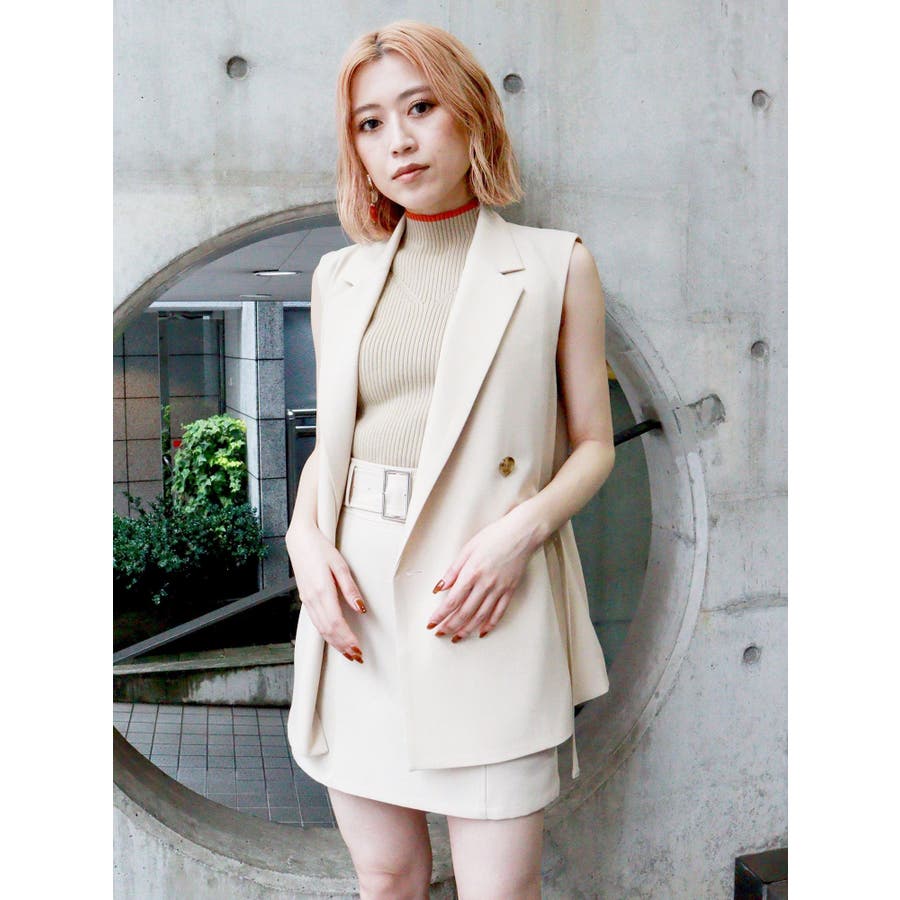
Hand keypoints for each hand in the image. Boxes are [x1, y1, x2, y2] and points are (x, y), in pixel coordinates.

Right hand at [292, 525, 367, 662]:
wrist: (300, 541)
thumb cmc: (321, 550)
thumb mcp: (341, 566)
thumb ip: (351, 589)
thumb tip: (361, 609)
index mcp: (322, 590)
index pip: (336, 623)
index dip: (347, 639)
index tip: (358, 649)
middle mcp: (312, 599)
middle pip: (328, 631)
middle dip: (343, 646)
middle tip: (357, 657)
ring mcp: (307, 600)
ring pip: (321, 629)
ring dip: (335, 643)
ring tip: (348, 653)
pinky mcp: (306, 599)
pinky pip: (316, 622)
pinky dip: (326, 634)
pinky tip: (334, 639)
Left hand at [427, 505, 537, 641]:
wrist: (521, 533)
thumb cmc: (495, 536)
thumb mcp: (468, 548)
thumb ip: (453, 570)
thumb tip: (440, 587)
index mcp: (472, 572)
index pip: (452, 600)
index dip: (440, 614)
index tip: (432, 623)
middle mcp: (485, 584)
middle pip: (465, 612)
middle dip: (450, 625)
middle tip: (440, 633)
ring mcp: (499, 589)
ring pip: (480, 616)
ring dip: (467, 629)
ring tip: (457, 637)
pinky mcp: (510, 590)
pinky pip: (499, 612)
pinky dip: (490, 624)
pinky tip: (482, 631)